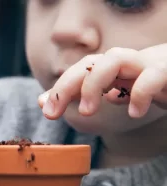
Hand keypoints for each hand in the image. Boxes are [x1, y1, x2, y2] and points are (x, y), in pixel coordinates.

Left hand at [38, 44, 166, 118]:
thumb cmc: (149, 82)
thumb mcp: (114, 91)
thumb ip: (82, 95)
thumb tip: (45, 101)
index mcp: (111, 68)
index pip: (79, 72)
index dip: (59, 89)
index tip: (46, 111)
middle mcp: (125, 62)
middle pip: (91, 63)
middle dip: (67, 85)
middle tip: (54, 113)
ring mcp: (146, 64)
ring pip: (115, 59)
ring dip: (95, 84)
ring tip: (87, 111)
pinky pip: (152, 76)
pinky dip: (140, 93)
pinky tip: (133, 112)